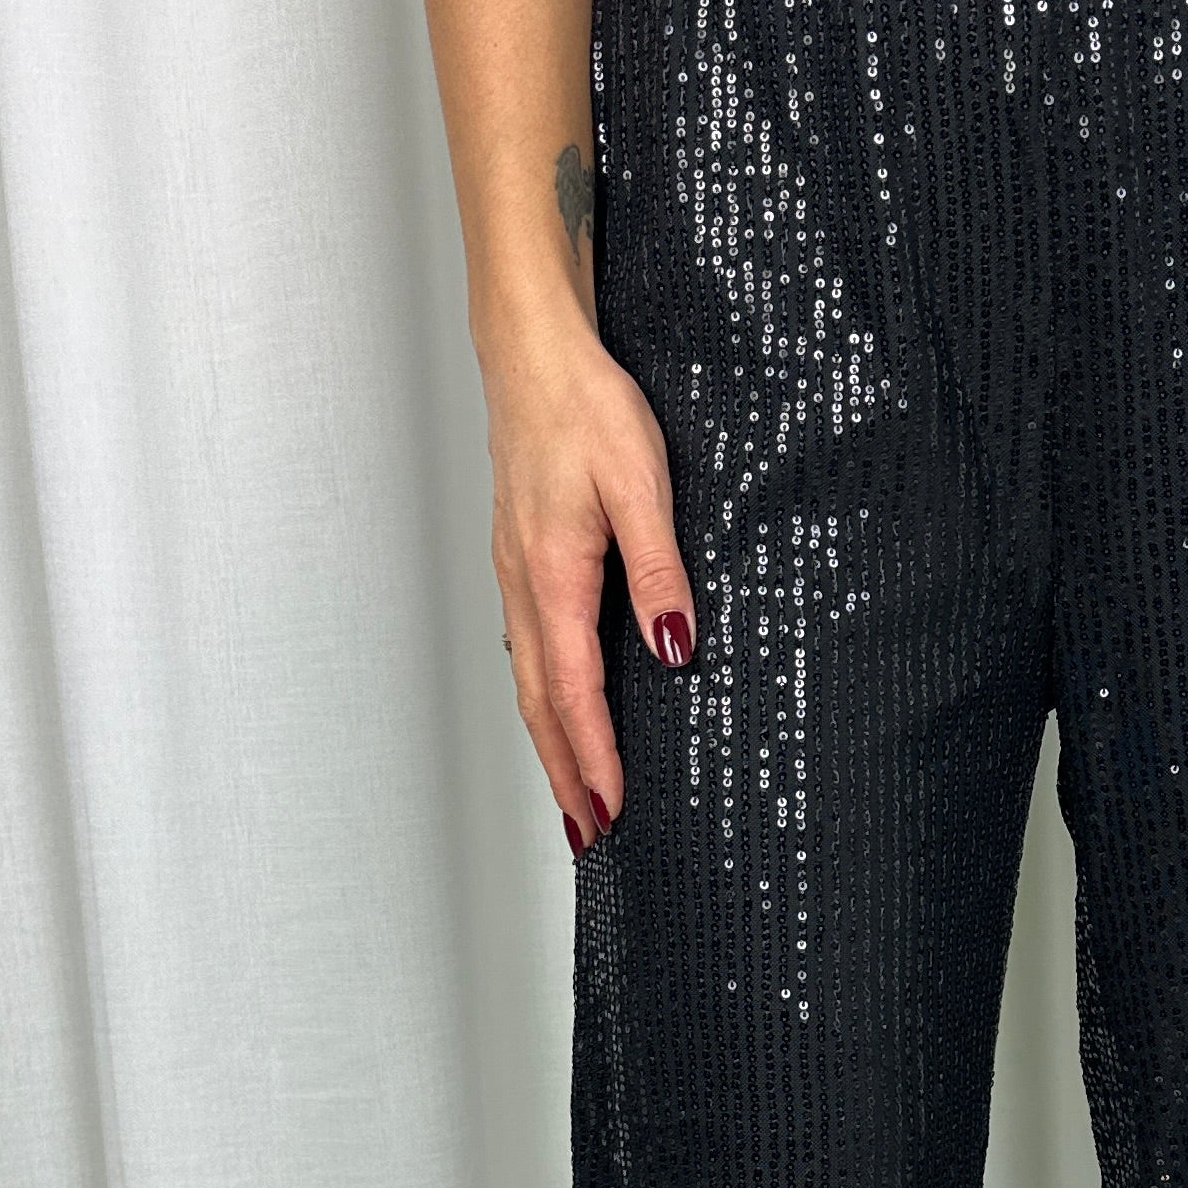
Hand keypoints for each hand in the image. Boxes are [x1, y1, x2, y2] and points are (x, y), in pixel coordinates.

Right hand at [481, 317, 696, 857]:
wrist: (532, 352)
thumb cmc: (586, 407)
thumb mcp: (641, 483)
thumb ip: (659, 569)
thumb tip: (672, 646)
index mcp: (552, 576)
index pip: (574, 692)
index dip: (594, 758)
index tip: (611, 811)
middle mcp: (524, 585)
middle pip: (540, 703)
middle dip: (565, 774)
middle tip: (588, 836)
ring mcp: (516, 573)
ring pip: (529, 678)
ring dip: (551, 742)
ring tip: (575, 792)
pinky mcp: (521, 558)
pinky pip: (529, 646)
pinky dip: (544, 694)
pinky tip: (561, 704)